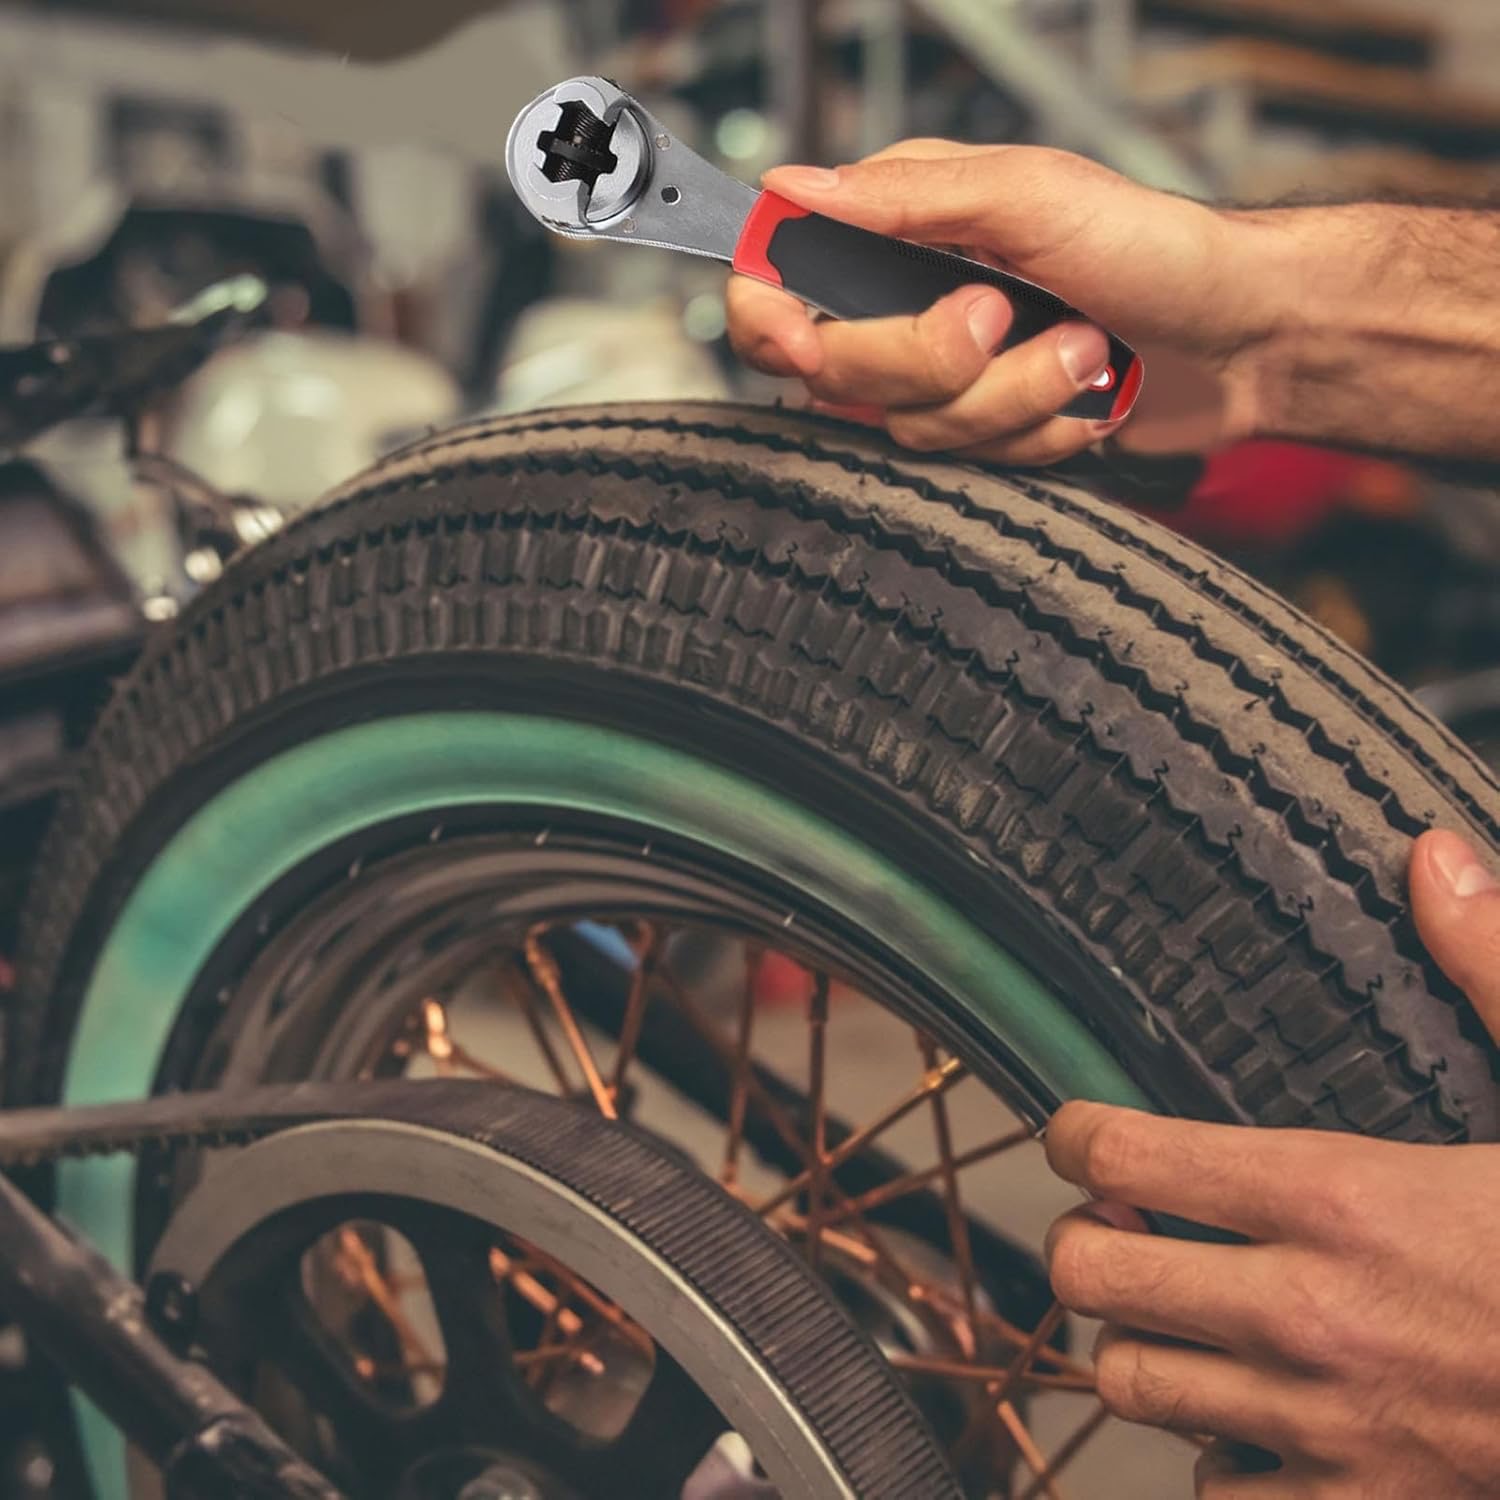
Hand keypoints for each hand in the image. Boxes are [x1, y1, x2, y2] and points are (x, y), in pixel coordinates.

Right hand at [726, 141, 1276, 464]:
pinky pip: (976, 461)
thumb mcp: (1029, 194)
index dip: (773, 320)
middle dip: (935, 358)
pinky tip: (1085, 395)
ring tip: (1081, 348)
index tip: (808, 339)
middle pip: (842, 373)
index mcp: (901, 233)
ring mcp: (951, 378)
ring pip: (915, 428)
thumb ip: (905, 196)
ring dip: (1014, 394)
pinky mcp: (991, 432)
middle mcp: (911, 307)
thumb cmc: (1155, 247)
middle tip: (1005, 312)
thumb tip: (793, 187)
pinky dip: (1040, 432)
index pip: (780, 282)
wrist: (1242, 336)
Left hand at [1043, 828, 1499, 1497]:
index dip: (1075, 1134)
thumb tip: (1430, 855)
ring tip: (1166, 1314)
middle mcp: (1308, 1309)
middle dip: (1085, 1240)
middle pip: (1090, 1273)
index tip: (1080, 1130)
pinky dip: (1214, 1457)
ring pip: (1127, 1383)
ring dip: (1134, 1344)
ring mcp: (1326, 1421)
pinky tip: (1248, 1416)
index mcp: (1339, 1193)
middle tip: (1115, 1224)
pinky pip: (1213, 1492)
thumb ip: (1488, 966)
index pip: (1122, 1151)